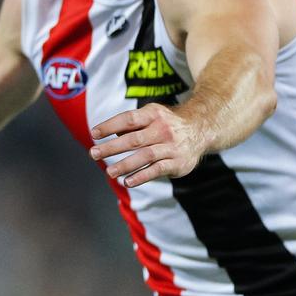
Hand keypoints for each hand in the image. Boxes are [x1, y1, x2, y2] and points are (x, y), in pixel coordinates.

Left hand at [88, 103, 206, 186]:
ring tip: (109, 172)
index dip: (110, 126)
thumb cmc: (166, 124)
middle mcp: (163, 129)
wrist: (201, 130)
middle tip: (94, 154)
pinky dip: (142, 176)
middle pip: (134, 139)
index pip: (129, 119)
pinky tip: (128, 181)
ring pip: (145, 156)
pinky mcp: (177, 163)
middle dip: (112, 147)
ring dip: (125, 165)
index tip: (94, 133)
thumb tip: (110, 134)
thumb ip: (132, 124)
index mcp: (153, 114)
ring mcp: (171, 146)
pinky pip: (157, 170)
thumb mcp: (151, 116)